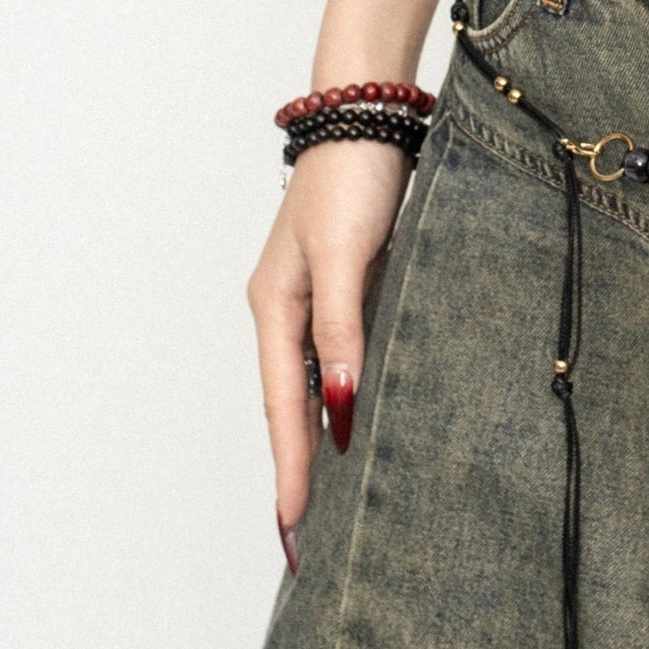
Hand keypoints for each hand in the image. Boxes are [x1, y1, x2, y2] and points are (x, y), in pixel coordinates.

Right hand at [247, 141, 409, 561]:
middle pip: (292, 403)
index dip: (290, 467)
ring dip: (321, 436)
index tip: (292, 528)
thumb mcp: (342, 255)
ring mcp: (320, 295)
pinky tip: (359, 418)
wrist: (372, 112)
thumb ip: (339, 328)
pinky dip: (346, 393)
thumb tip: (338, 404)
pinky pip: (345, 354)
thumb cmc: (353, 178)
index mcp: (275, 307)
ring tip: (329, 498)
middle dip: (297, 468)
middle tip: (304, 537)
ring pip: (317, 383)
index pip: (282, 407)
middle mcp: (290, 307)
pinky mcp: (353, 280)